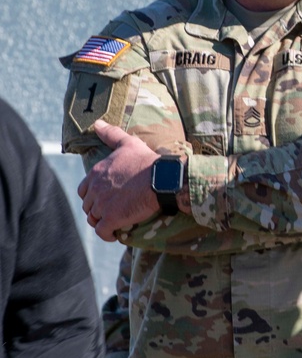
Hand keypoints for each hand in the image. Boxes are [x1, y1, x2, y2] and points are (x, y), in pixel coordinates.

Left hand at [77, 119, 159, 241]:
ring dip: (102, 222)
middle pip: (88, 205)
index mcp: (96, 172)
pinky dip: (107, 234)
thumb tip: (96, 123)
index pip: (84, 189)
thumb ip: (111, 134)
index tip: (106, 197)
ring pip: (94, 218)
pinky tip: (115, 234)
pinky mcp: (111, 219)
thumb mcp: (128, 143)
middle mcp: (95, 189)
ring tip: (114, 222)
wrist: (162, 179)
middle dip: (97, 209)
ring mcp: (102, 205)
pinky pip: (102, 231)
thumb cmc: (146, 161)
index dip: (94, 195)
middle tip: (112, 211)